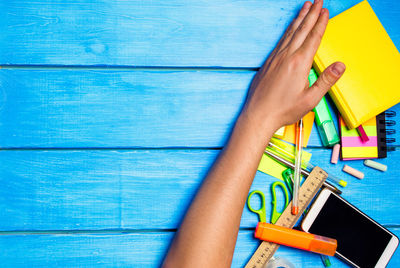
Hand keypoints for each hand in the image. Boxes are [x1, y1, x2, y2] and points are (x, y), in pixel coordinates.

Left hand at [242, 0, 344, 132]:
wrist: (258, 115)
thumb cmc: (282, 110)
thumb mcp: (310, 99)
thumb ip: (326, 80)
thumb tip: (340, 66)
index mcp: (299, 63)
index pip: (313, 38)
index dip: (320, 23)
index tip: (325, 11)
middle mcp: (286, 57)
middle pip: (302, 30)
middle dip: (311, 14)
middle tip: (318, 1)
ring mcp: (275, 58)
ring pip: (289, 33)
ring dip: (299, 18)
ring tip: (305, 7)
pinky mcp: (267, 63)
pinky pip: (280, 41)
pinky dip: (287, 31)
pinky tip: (290, 29)